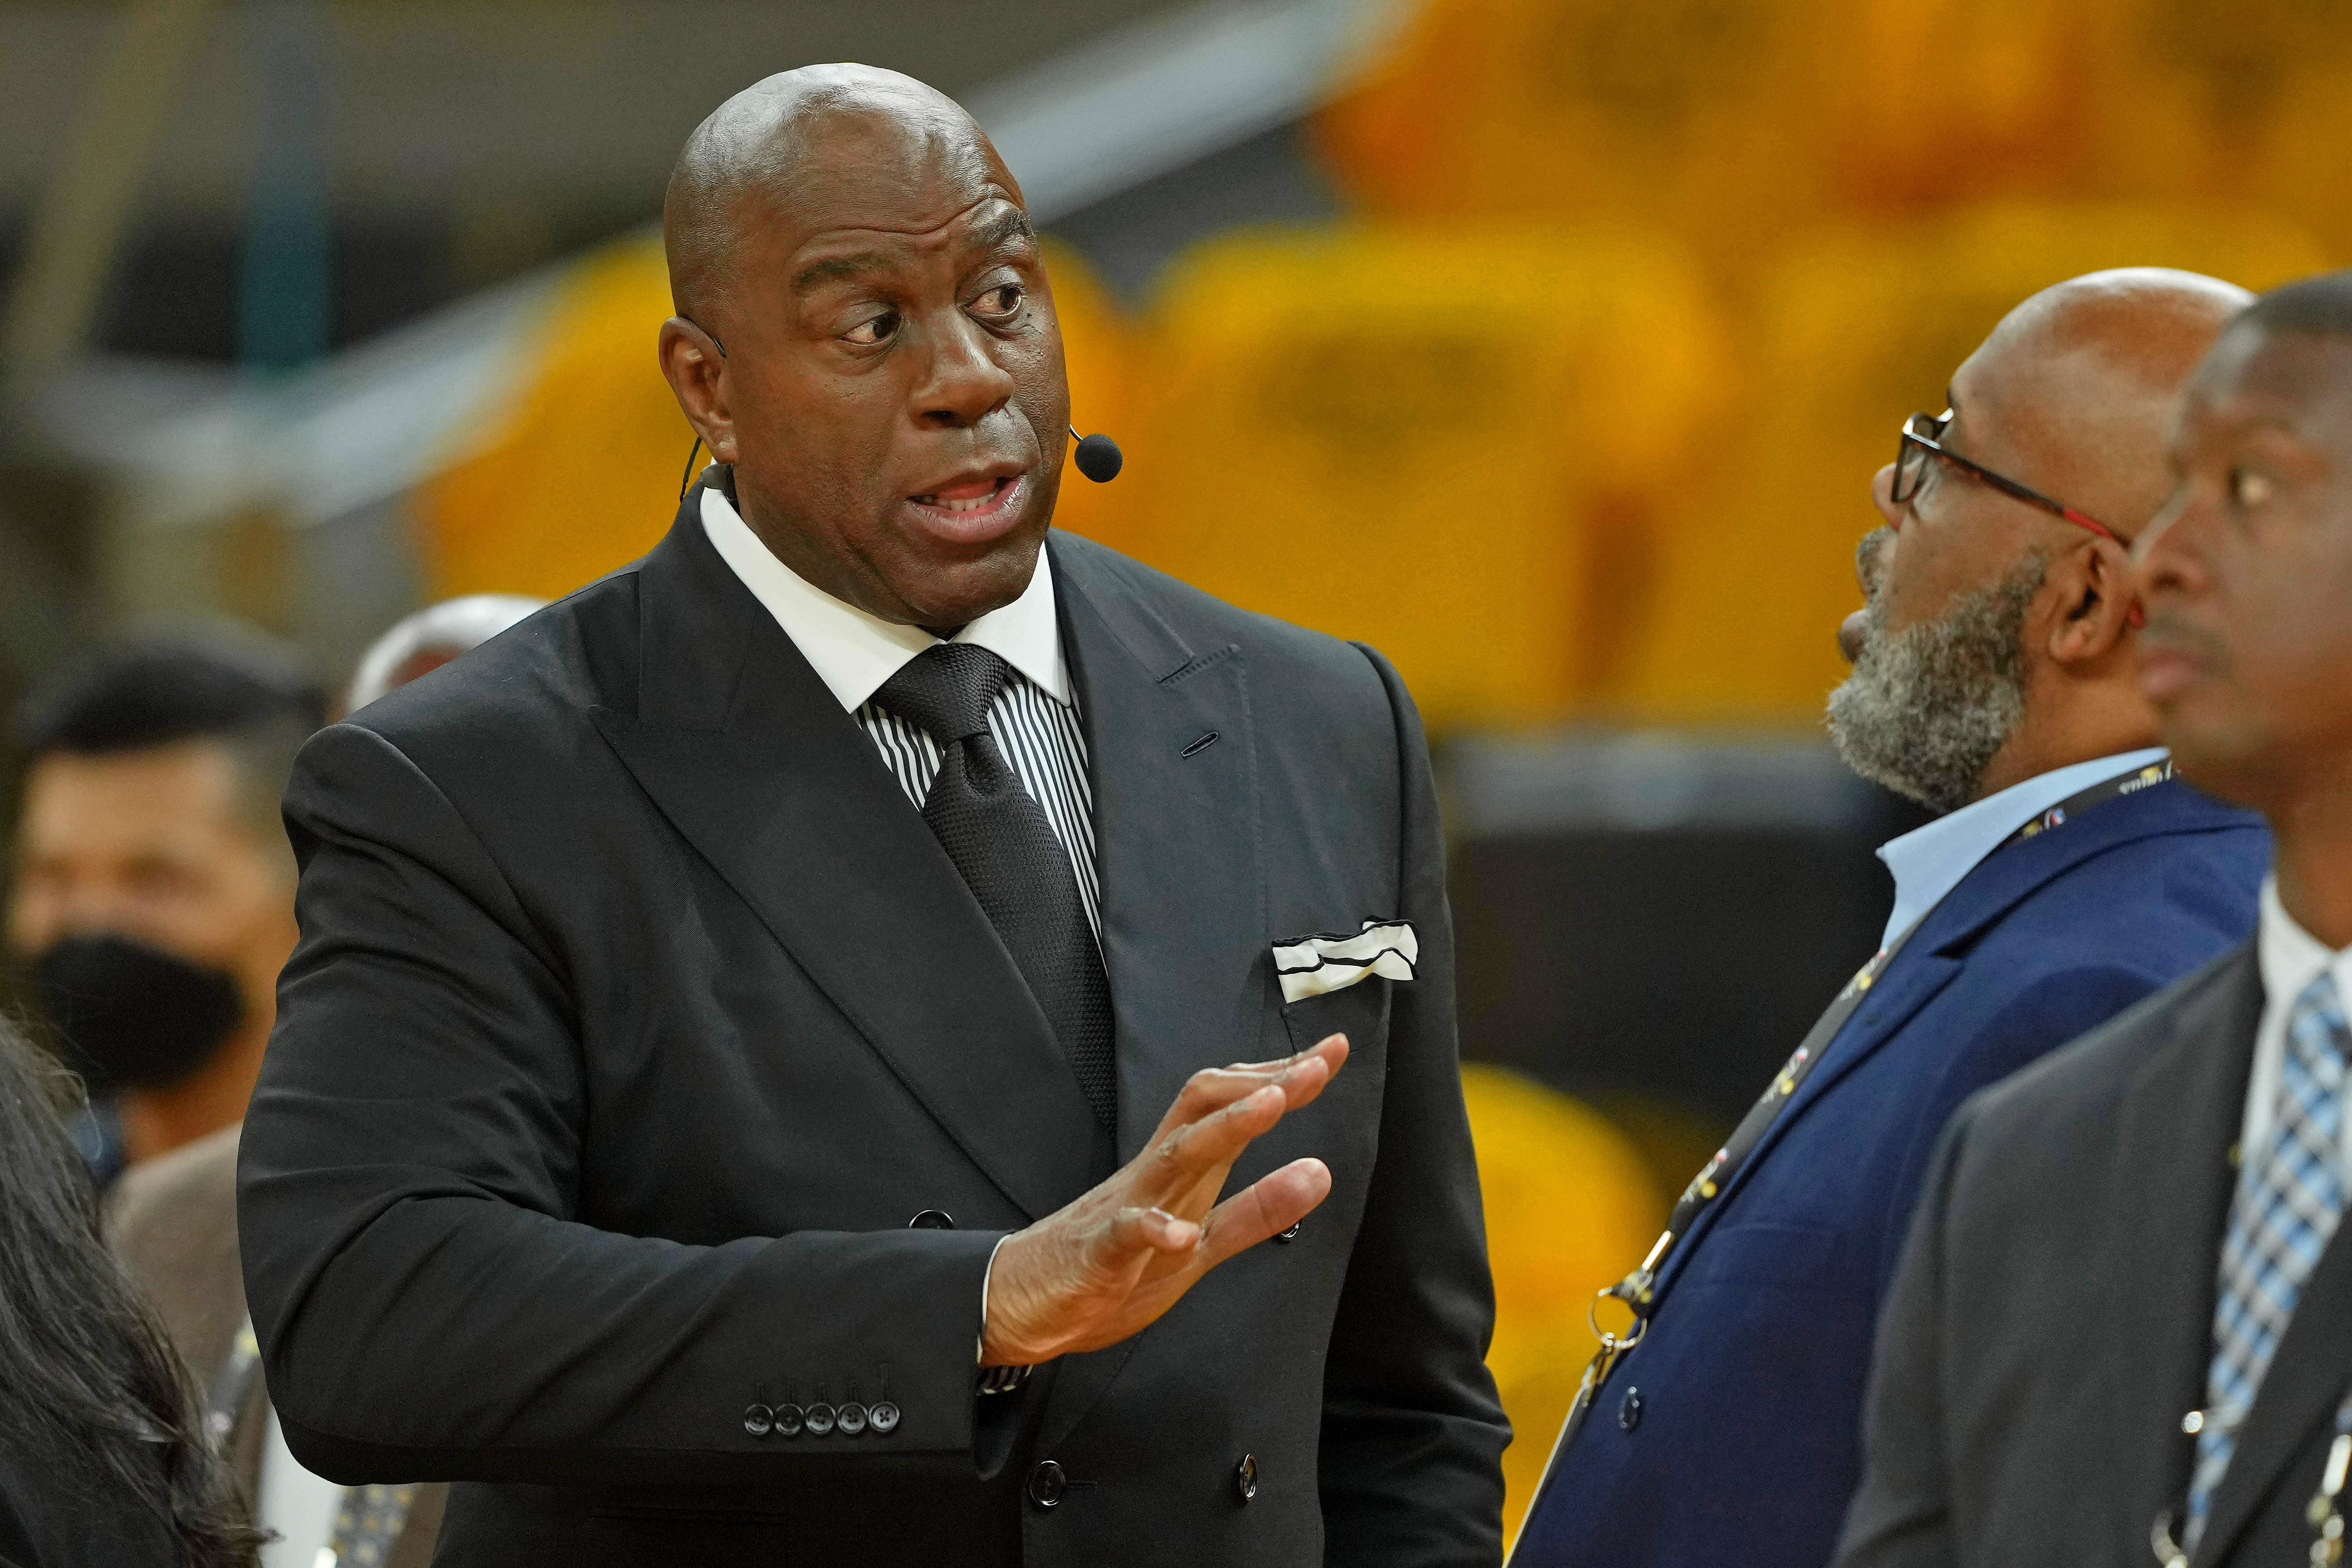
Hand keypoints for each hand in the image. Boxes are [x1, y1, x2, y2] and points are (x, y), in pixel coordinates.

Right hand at [978, 1034, 1348, 1365]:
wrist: (1026, 1301)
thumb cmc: (1114, 1268)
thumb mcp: (1202, 1244)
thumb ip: (1258, 1211)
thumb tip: (1320, 1172)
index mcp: (1183, 1172)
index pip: (1232, 1104)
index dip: (1283, 1076)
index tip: (1331, 1050)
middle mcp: (1156, 1175)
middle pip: (1205, 1107)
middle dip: (1263, 1082)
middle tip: (1317, 1064)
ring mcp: (1126, 1208)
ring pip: (1175, 1154)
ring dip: (1225, 1127)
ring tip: (1271, 1105)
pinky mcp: (1099, 1254)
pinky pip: (1123, 1234)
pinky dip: (1151, 1230)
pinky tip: (1179, 1234)